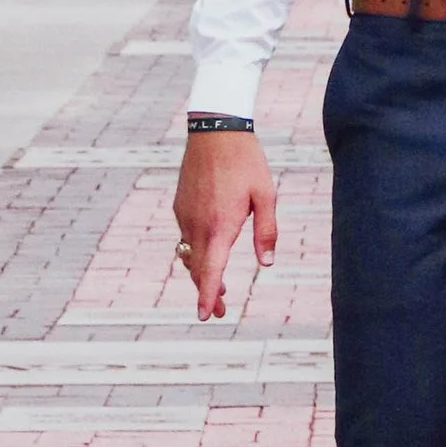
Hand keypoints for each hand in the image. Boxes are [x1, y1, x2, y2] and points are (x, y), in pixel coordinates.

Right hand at [172, 129, 278, 319]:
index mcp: (219, 226)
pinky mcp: (179, 206)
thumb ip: (266, 231)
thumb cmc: (246, 162)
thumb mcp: (266, 195)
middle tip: (220, 309)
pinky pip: (185, 236)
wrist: (214, 131)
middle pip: (198, 269)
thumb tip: (266, 264)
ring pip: (189, 254)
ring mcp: (184, 215)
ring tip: (218, 285)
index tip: (206, 315)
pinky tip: (209, 247)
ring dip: (201, 272)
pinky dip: (195, 250)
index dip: (208, 296)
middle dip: (207, 292)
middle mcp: (197, 224)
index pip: (211, 271)